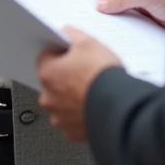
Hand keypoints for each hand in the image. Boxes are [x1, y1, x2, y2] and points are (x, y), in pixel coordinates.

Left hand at [37, 27, 120, 141]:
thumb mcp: (88, 42)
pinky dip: (80, 113)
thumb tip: (66, 32)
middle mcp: (48, 98)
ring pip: (61, 101)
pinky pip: (72, 119)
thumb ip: (71, 34)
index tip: (72, 54)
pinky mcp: (71, 132)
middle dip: (65, 75)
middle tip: (85, 72)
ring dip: (72, 96)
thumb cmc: (103, 76)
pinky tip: (93, 105)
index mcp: (47, 73)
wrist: (119, 107)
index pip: (45, 56)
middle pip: (53, 80)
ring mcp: (59, 117)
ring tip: (92, 90)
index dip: (61, 52)